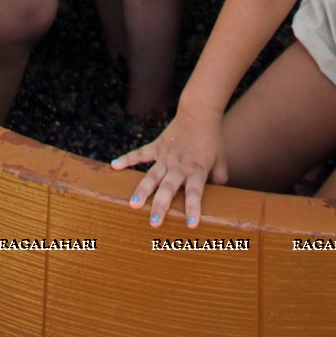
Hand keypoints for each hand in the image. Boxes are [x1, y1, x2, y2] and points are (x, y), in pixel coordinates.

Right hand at [111, 103, 227, 226]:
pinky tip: (114, 165)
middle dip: (161, 205)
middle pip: (169, 187)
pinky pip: (141, 153)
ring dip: (143, 189)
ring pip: (153, 175)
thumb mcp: (221, 159)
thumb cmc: (212, 138)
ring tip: (133, 204)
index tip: (191, 224)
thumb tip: (218, 192)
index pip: (195, 191)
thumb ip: (219, 177)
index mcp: (196, 169)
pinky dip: (127, 158)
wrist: (199, 111)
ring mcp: (167, 156)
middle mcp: (180, 165)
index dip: (194, 207)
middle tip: (153, 222)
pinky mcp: (158, 146)